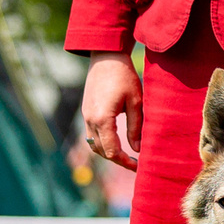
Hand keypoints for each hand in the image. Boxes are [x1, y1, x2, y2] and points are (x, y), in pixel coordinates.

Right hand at [81, 52, 143, 170]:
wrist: (105, 57)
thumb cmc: (124, 76)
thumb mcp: (136, 102)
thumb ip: (136, 127)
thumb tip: (138, 149)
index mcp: (103, 119)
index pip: (112, 151)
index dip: (125, 162)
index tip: (138, 166)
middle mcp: (90, 120)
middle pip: (101, 151)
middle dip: (117, 160)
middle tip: (135, 164)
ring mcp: (85, 116)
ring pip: (94, 144)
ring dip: (108, 152)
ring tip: (126, 156)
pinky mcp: (86, 112)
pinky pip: (91, 134)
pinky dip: (102, 143)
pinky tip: (116, 142)